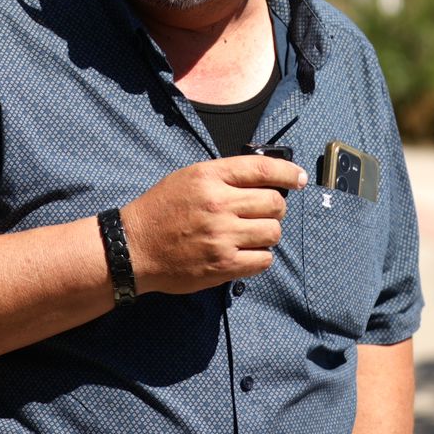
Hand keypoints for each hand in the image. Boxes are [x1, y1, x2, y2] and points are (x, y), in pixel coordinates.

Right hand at [119, 155, 307, 295]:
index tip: (298, 178)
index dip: (288, 172)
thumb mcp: (188, 178)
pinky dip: (259, 256)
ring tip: (249, 234)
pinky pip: (263, 260)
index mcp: (209, 177)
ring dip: (267, 233)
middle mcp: (218, 204)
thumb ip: (224, 176)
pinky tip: (244, 252)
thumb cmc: (160, 210)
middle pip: (275, 203)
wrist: (134, 247)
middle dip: (274, 207)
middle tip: (261, 212)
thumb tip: (264, 178)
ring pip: (273, 232)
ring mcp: (222, 236)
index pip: (262, 169)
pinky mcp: (223, 264)